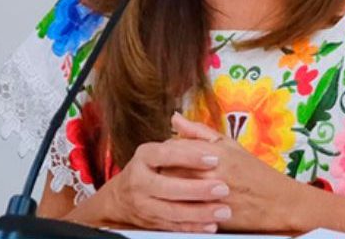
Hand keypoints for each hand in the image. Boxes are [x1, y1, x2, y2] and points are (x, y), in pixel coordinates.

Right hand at [68, 137, 232, 232]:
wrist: (121, 198)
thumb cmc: (149, 167)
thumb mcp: (159, 148)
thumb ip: (178, 136)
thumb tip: (179, 117)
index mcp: (144, 156)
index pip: (166, 154)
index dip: (190, 156)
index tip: (215, 158)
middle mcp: (139, 181)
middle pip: (168, 187)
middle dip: (197, 189)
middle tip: (223, 188)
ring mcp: (143, 204)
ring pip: (172, 211)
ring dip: (200, 213)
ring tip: (223, 211)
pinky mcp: (150, 222)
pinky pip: (173, 227)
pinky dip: (192, 228)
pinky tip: (210, 226)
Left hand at [170, 112, 307, 233]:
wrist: (277, 203)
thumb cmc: (253, 172)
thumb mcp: (229, 144)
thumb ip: (199, 131)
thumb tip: (175, 117)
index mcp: (213, 153)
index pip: (173, 148)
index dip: (166, 150)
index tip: (168, 153)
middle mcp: (209, 173)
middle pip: (168, 169)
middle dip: (163, 168)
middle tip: (166, 169)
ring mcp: (208, 196)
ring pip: (172, 190)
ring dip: (167, 187)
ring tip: (171, 185)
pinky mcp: (209, 215)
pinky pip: (182, 209)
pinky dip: (177, 205)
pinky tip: (180, 201)